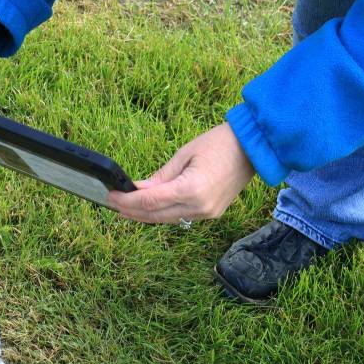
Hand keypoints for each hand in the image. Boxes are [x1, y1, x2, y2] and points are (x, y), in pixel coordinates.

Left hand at [108, 123, 254, 223]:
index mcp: (191, 189)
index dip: (127, 202)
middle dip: (132, 211)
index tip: (110, 196)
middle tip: (112, 204)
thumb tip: (137, 190)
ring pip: (167, 220)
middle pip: (156, 216)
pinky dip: (163, 214)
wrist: (253, 148)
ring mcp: (207, 213)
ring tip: (126, 208)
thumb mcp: (184, 155)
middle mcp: (199, 207)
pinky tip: (150, 209)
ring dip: (145, 215)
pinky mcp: (212, 213)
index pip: (150, 202)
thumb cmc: (219, 143)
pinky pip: (180, 217)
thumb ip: (160, 177)